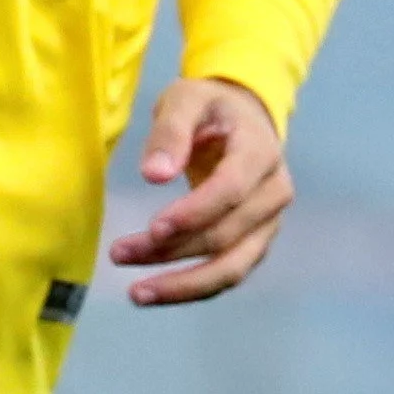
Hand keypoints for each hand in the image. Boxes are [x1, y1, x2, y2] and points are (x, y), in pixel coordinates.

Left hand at [110, 75, 290, 305]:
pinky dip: (193, 288)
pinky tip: (155, 292)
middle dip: (173, 250)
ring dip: (184, 283)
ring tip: (136, 293)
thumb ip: (169, 132)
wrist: (242, 118)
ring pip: (233, 266)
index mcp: (261, 153)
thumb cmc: (209, 107)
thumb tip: (153, 175)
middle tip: (119, 254)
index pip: (232, 191)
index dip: (195, 213)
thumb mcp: (185, 100)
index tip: (153, 228)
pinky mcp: (254, 240)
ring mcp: (268, 222)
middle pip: (227, 234)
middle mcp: (274, 193)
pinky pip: (229, 273)